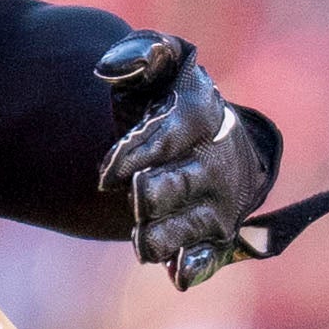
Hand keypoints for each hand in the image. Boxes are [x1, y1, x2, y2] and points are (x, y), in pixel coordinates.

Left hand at [97, 30, 280, 288]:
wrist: (204, 140)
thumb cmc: (165, 100)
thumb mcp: (158, 68)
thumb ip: (140, 54)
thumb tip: (109, 67)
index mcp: (203, 112)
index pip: (173, 132)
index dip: (139, 152)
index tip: (109, 171)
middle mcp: (218, 159)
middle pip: (181, 183)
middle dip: (152, 194)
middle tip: (135, 196)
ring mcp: (220, 200)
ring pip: (189, 226)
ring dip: (160, 235)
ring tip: (141, 235)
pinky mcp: (215, 234)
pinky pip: (210, 255)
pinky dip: (194, 264)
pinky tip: (178, 274)